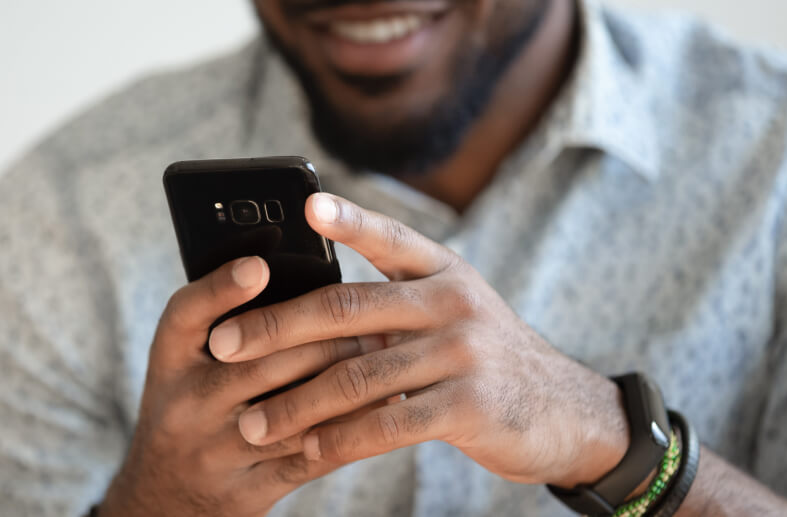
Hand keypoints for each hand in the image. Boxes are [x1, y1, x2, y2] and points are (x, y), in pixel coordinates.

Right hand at [99, 257, 369, 516]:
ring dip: (344, 381)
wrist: (163, 496)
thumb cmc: (188, 406)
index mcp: (169, 359)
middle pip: (260, 362)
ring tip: (383, 355)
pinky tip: (381, 406)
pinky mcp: (250, 487)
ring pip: (292, 411)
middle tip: (369, 316)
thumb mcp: (182, 362)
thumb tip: (289, 270)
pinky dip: (350, 429)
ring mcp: (216, 449)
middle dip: (323, 338)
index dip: (221, 289)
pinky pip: (308, 456)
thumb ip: (222, 321)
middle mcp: (186, 402)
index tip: (260, 266)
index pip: (187, 315)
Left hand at [209, 193, 630, 488]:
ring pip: (357, 375)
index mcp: (442, 271)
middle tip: (223, 345)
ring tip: (252, 424)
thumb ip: (394, 300)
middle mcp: (453, 301)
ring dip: (295, 403)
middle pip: (347, 308)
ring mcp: (463, 352)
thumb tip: (308, 306)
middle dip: (275, 328)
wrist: (562, 410)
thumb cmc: (484, 358)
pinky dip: (340, 440)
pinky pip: (388, 423)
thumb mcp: (452, 310)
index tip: (306, 205)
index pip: (389, 236)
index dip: (348, 220)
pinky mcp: (469, 406)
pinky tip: (307, 452)